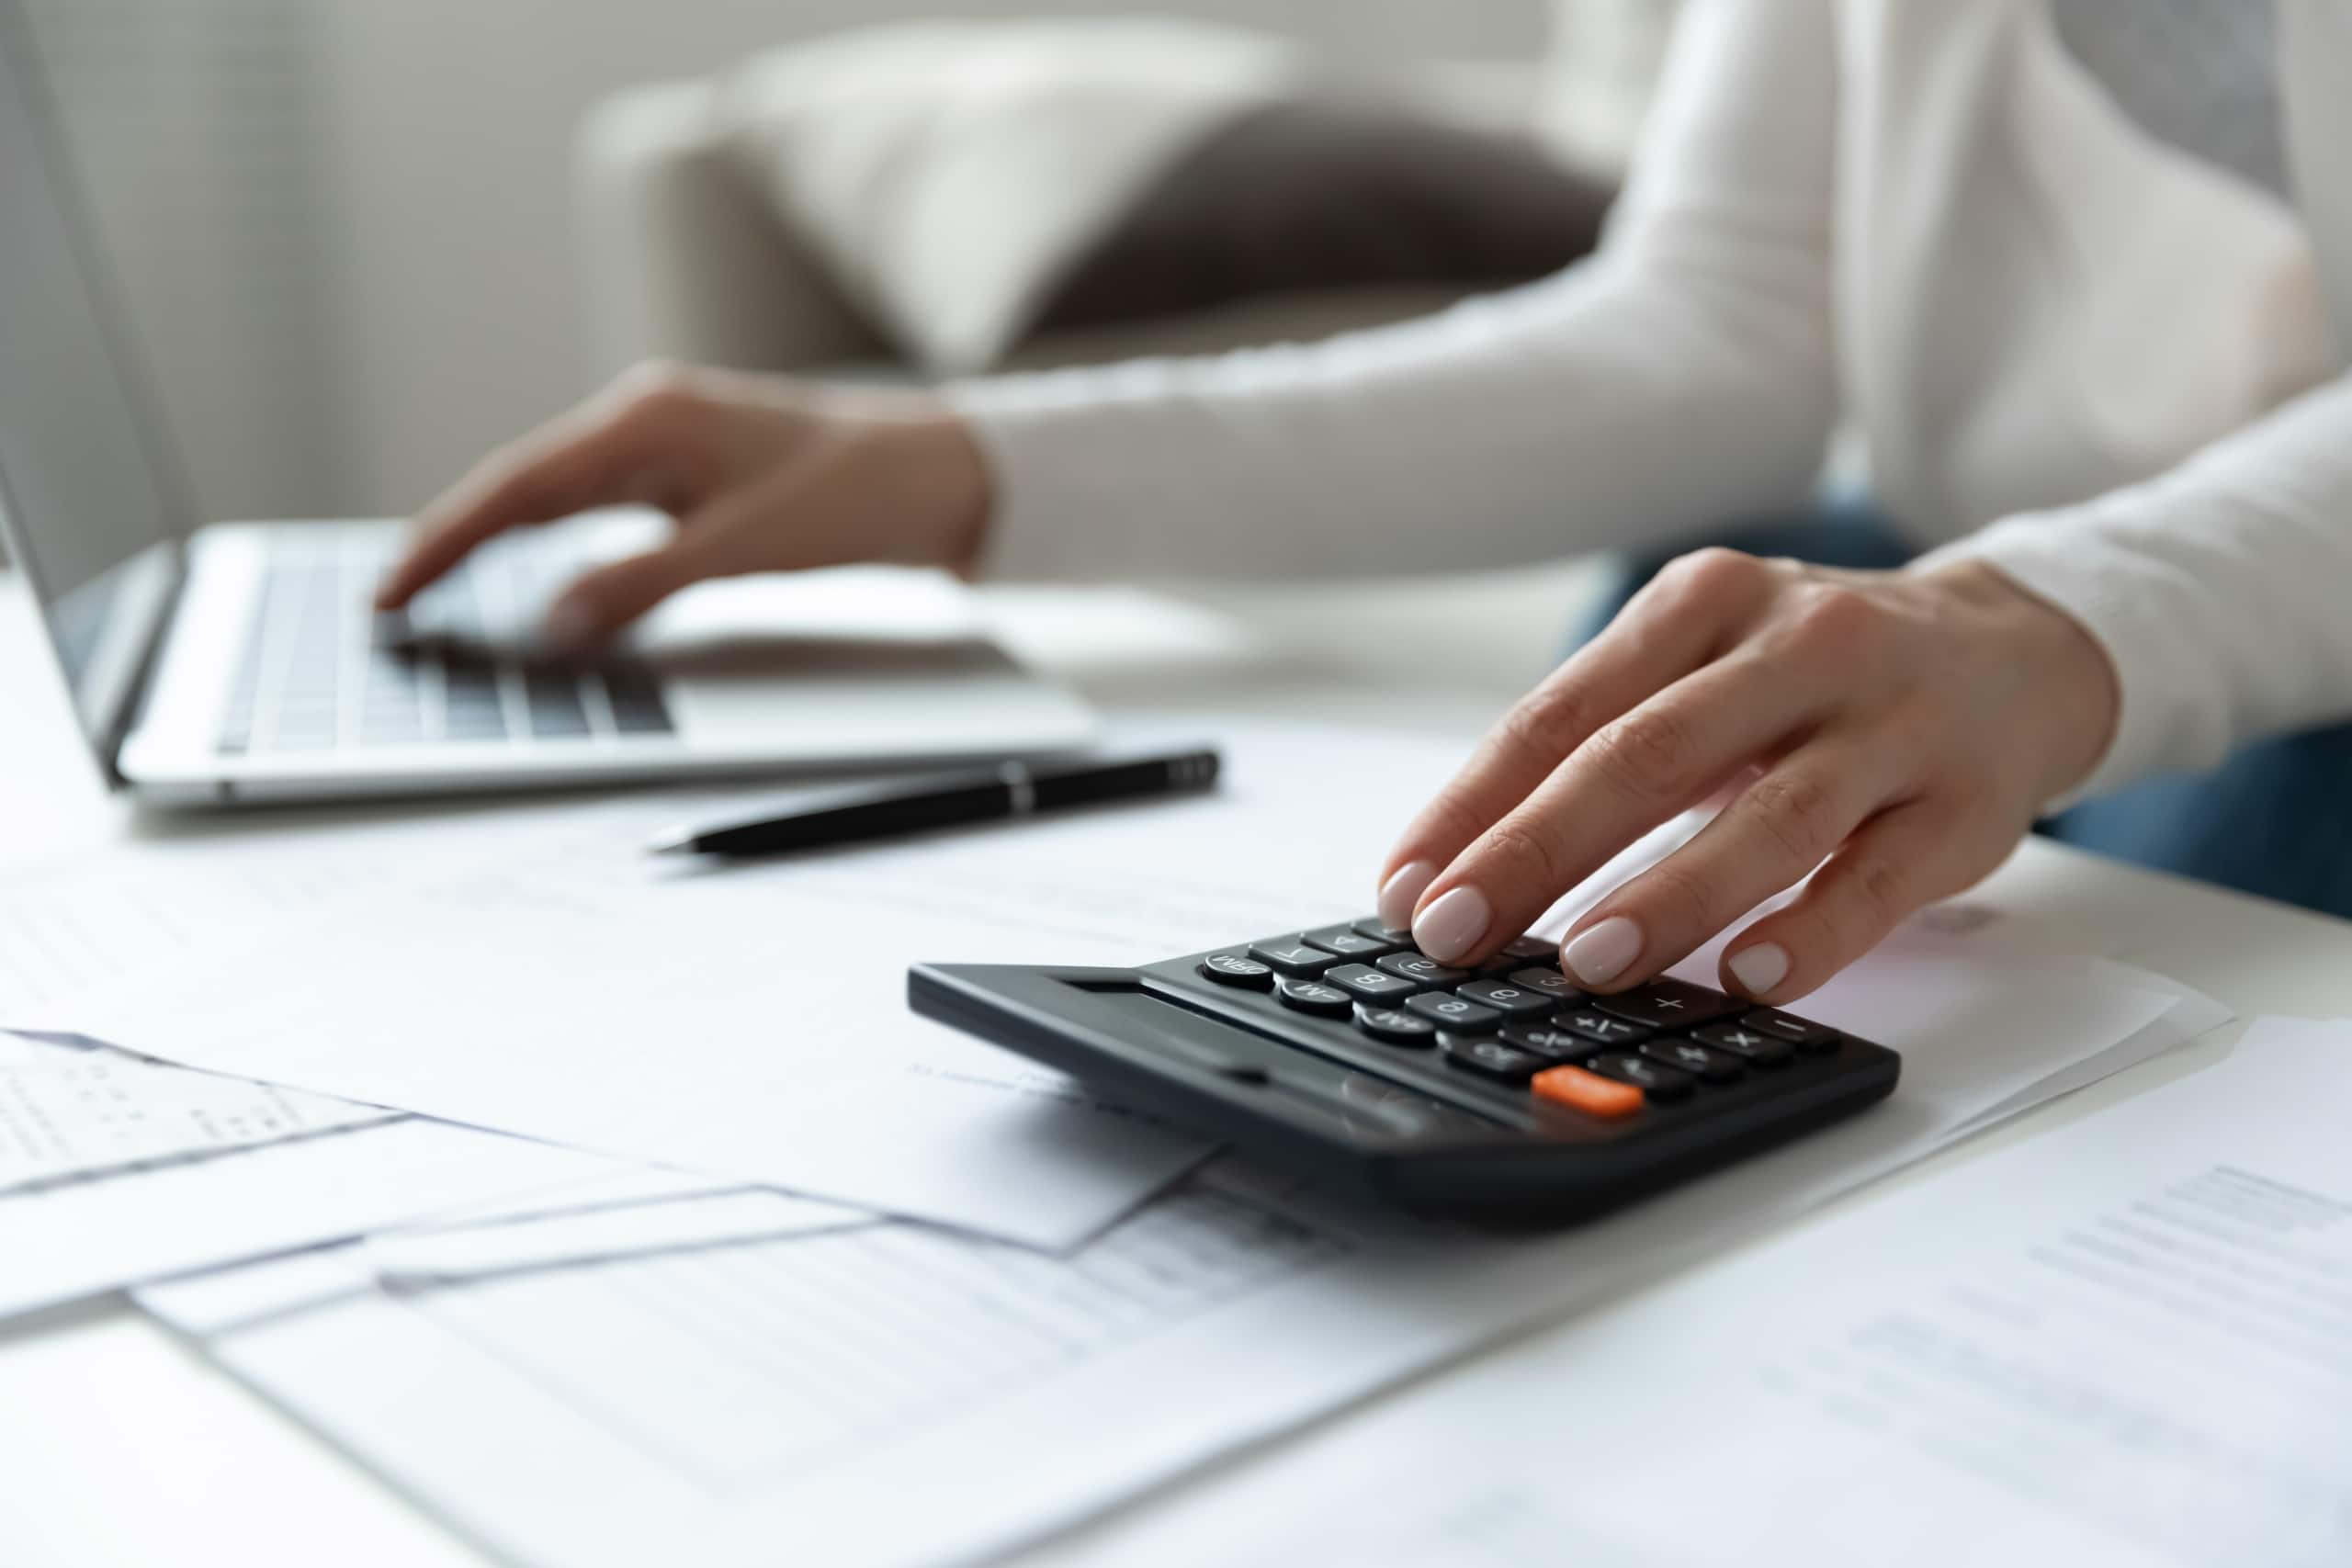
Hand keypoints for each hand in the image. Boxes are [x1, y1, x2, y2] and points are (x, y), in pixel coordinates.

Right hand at [374, 363, 993, 647]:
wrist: (945, 477)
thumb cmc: (862, 492)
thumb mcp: (753, 545)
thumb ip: (649, 583)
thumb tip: (555, 621)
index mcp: (649, 420)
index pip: (518, 486)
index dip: (445, 541)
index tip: (392, 592)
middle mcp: (646, 426)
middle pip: (521, 491)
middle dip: (451, 547)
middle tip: (389, 610)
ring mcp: (667, 454)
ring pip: (556, 507)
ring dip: (497, 552)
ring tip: (433, 604)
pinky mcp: (690, 485)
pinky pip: (599, 521)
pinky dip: (557, 555)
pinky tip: (532, 590)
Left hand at [1375, 550, 2119, 1003]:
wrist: (2015, 650)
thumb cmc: (1817, 676)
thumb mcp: (1708, 664)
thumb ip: (1605, 741)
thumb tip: (1469, 862)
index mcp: (1705, 601)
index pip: (1562, 710)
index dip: (1475, 805)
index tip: (1407, 887)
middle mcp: (1798, 645)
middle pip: (1645, 754)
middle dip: (1536, 850)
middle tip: (1457, 932)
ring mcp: (1889, 722)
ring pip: (1767, 816)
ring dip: (1668, 895)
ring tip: (1587, 963)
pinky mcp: (1962, 804)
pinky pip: (1877, 876)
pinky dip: (1812, 933)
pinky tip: (1750, 978)